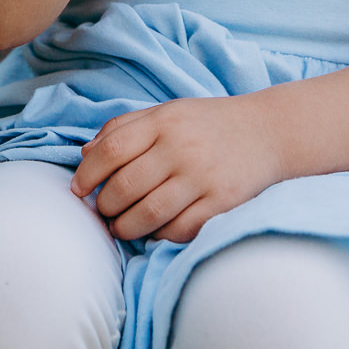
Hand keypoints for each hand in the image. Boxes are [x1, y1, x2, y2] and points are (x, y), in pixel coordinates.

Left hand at [68, 93, 287, 242]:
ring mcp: (203, 177)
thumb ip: (124, 128)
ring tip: (121, 227)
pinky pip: (179, 229)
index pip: (112, 149)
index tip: (78, 189)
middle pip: (125, 186)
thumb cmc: (209, 123)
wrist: (270, 131)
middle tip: (102, 211)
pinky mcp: (221, 202)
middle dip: (105, 206)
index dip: (88, 173)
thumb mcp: (167, 112)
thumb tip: (85, 155)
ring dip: (125, 227)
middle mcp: (182, 148)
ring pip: (149, 214)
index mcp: (164, 122)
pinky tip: (154, 231)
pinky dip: (159, 236)